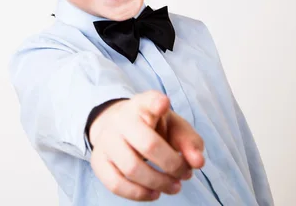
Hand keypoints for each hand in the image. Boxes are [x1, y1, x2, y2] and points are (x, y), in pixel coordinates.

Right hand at [89, 90, 204, 200]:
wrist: (119, 128)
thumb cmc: (153, 128)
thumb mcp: (174, 127)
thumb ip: (189, 142)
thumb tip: (197, 162)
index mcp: (142, 105)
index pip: (148, 100)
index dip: (156, 103)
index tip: (164, 104)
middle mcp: (121, 119)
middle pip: (148, 145)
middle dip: (173, 165)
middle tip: (185, 174)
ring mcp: (106, 140)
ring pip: (132, 168)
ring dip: (159, 183)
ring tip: (174, 186)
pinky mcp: (98, 160)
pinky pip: (116, 184)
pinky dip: (138, 194)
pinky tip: (154, 193)